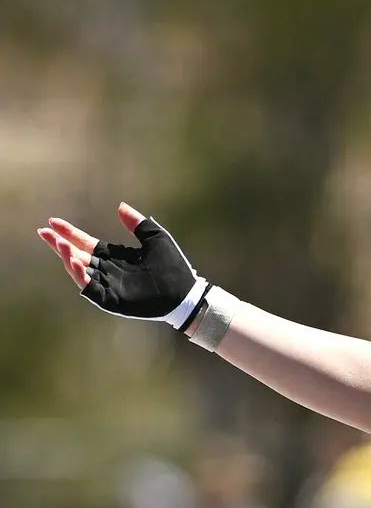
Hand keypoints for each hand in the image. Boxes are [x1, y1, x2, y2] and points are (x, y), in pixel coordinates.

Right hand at [37, 202, 206, 325]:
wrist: (187, 293)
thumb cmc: (174, 267)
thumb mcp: (156, 239)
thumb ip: (138, 224)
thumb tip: (120, 206)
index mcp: (115, 257)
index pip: (86, 243)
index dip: (70, 233)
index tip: (53, 221)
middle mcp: (109, 271)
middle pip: (78, 256)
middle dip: (61, 245)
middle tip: (44, 232)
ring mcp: (111, 287)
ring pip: (81, 273)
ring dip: (68, 259)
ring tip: (61, 245)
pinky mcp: (115, 301)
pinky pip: (92, 291)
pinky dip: (81, 278)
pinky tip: (74, 263)